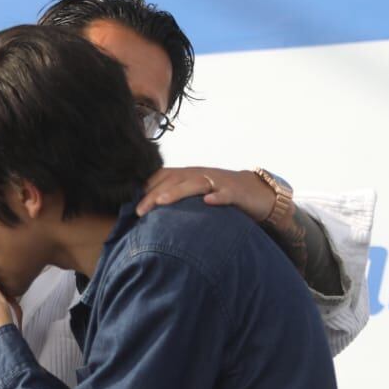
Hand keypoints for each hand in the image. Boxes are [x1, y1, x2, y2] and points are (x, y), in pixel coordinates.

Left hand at [136, 166, 273, 222]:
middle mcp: (201, 175)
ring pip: (196, 184)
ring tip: (161, 202)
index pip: (164, 177)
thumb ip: (178, 200)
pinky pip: (226, 194)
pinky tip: (208, 202)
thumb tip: (150, 212)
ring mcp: (218, 182)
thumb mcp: (197, 195)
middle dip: (155, 194)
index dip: (147, 188)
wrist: (257, 193)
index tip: (130, 204)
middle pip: (174, 180)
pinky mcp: (236, 192)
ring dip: (178, 192)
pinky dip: (217, 197)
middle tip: (139, 211)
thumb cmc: (222, 196)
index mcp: (190, 175)